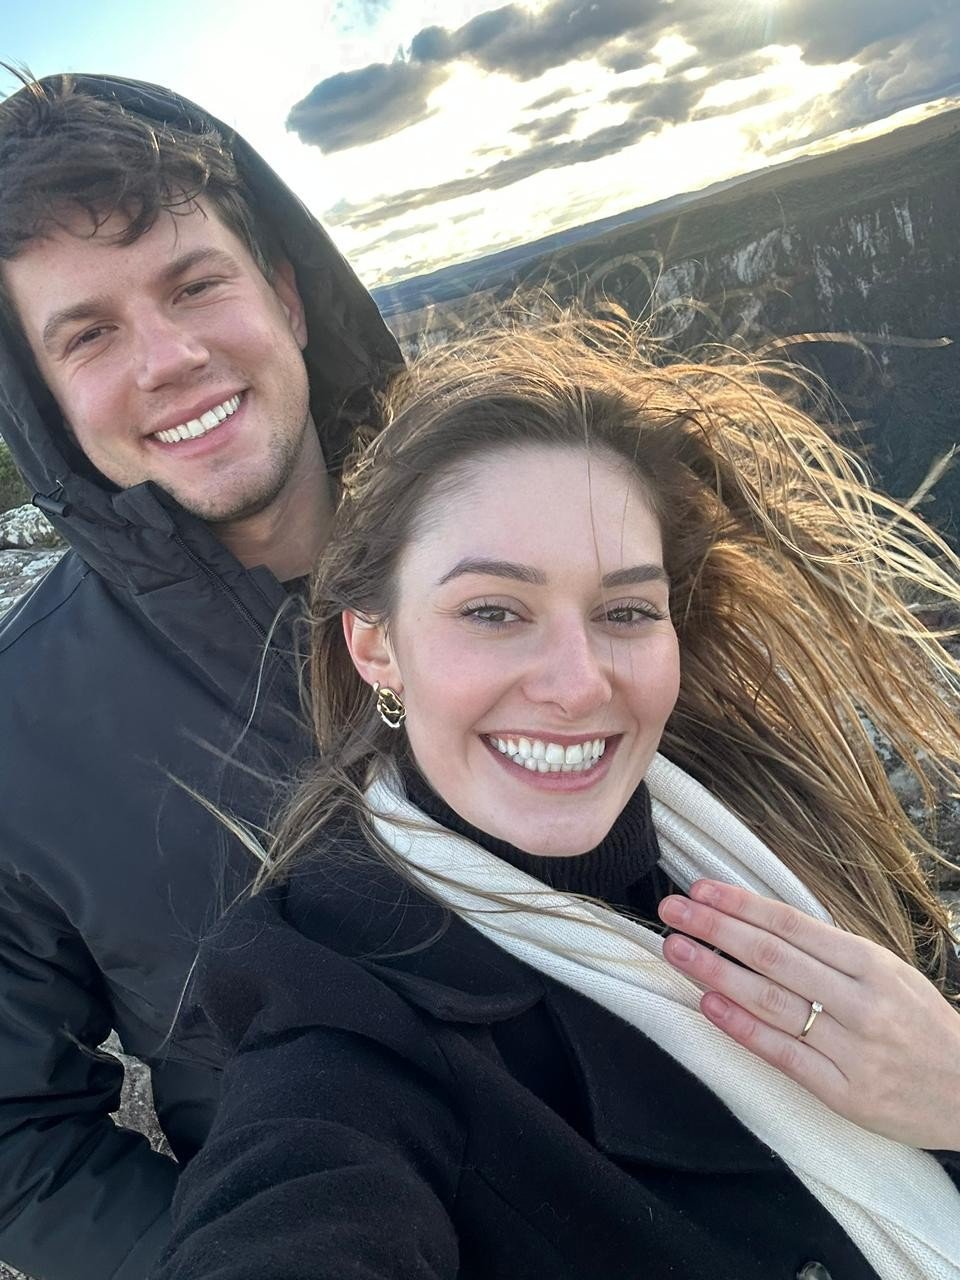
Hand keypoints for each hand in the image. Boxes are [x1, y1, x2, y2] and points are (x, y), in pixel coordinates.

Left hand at [659, 879, 959, 1149]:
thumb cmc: (922, 1024)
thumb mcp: (889, 972)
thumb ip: (831, 952)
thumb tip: (761, 923)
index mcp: (871, 963)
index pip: (791, 924)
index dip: (741, 905)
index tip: (699, 889)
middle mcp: (860, 1001)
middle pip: (773, 956)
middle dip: (715, 929)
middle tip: (671, 910)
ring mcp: (852, 1047)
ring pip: (771, 1001)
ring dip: (716, 972)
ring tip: (676, 950)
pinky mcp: (844, 1091)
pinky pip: (783, 1054)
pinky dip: (742, 1027)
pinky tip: (709, 1004)